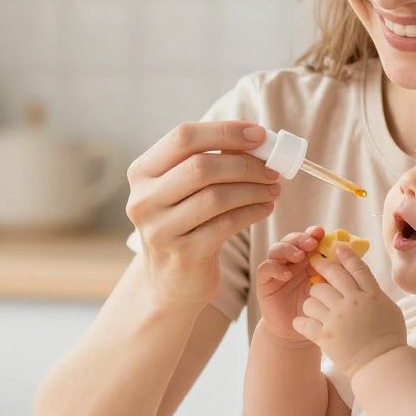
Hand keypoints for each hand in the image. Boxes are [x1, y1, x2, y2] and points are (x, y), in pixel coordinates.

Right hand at [125, 121, 281, 306]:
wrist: (170, 283)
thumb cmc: (185, 226)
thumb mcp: (184, 191)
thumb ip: (211, 161)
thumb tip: (256, 139)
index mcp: (142, 172)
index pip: (183, 137)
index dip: (225, 131)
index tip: (259, 134)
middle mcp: (144, 199)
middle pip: (201, 167)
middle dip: (245, 164)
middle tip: (273, 168)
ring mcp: (160, 229)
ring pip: (216, 197)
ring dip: (253, 189)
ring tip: (273, 188)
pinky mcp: (183, 254)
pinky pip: (226, 224)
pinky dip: (252, 212)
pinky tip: (265, 208)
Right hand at [254, 227, 325, 343]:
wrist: (298, 333)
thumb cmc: (316, 309)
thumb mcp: (328, 288)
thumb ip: (334, 272)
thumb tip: (350, 254)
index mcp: (307, 259)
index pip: (308, 239)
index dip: (313, 233)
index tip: (322, 233)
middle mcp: (290, 261)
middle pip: (291, 240)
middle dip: (301, 238)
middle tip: (311, 243)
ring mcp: (276, 270)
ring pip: (276, 249)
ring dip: (288, 249)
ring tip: (299, 256)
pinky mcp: (265, 282)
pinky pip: (266, 268)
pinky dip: (275, 268)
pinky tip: (287, 275)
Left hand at [293, 245, 407, 377]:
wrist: (381, 364)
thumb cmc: (389, 337)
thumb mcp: (389, 308)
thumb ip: (374, 292)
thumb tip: (363, 279)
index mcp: (371, 295)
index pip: (356, 268)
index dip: (346, 254)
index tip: (337, 247)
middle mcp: (352, 303)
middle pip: (331, 276)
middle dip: (321, 266)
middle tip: (314, 263)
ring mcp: (337, 318)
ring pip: (313, 297)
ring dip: (312, 300)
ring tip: (314, 306)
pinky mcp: (325, 335)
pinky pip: (304, 321)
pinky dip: (302, 322)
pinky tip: (304, 323)